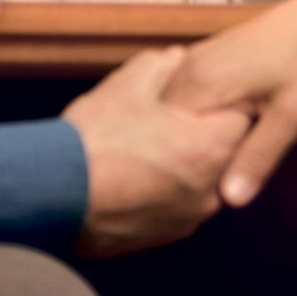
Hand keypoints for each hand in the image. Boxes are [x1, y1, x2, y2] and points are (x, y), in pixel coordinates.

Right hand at [63, 46, 250, 255]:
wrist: (54, 194)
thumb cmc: (96, 136)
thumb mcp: (129, 82)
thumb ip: (164, 64)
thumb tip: (178, 59)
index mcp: (209, 148)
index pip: (242, 117)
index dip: (220, 100)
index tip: (199, 95)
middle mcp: (209, 190)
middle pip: (224, 151)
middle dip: (203, 133)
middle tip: (168, 118)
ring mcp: (188, 218)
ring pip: (201, 180)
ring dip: (184, 163)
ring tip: (147, 146)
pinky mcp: (166, 237)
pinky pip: (179, 203)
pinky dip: (166, 188)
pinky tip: (135, 173)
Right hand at [164, 0, 296, 208]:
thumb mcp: (291, 118)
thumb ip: (257, 158)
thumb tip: (229, 201)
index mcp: (202, 82)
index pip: (169, 136)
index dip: (186, 165)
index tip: (208, 185)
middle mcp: (190, 67)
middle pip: (170, 123)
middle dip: (187, 151)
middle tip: (217, 174)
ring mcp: (197, 57)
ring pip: (176, 109)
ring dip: (192, 133)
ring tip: (220, 154)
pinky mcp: (208, 54)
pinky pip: (188, 92)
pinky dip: (198, 115)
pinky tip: (224, 129)